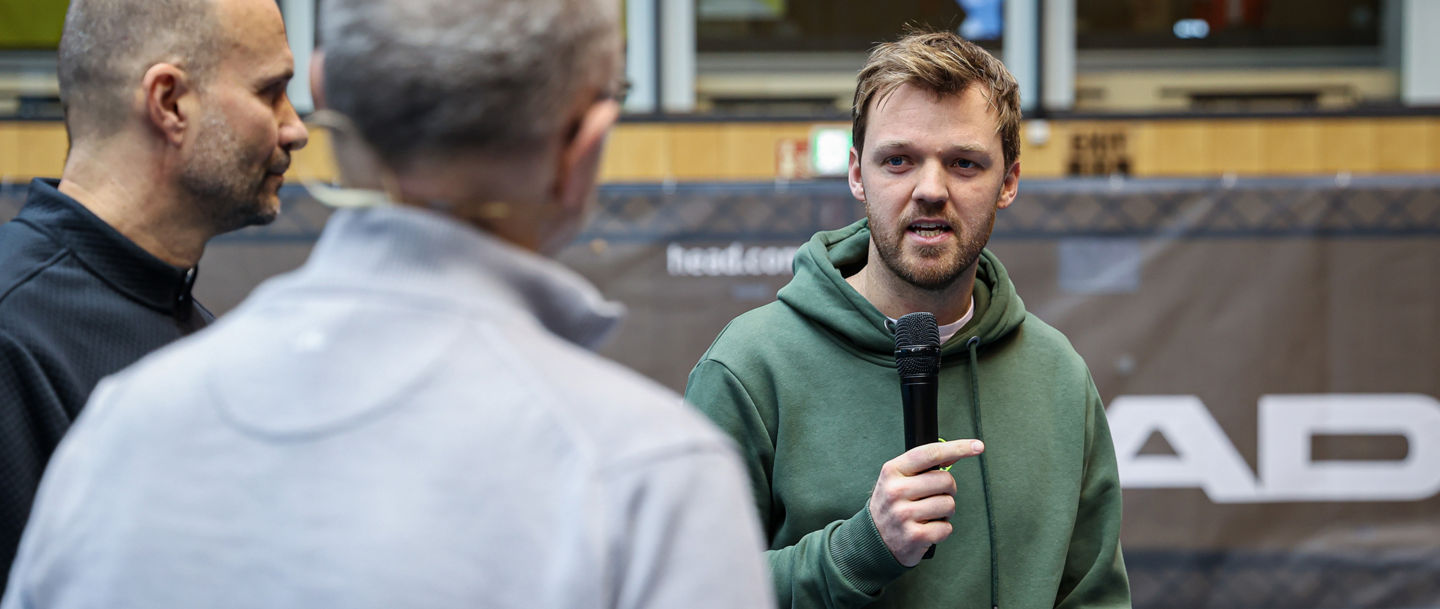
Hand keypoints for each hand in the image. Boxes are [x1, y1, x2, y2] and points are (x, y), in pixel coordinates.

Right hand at [867, 439, 984, 566]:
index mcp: (892, 471)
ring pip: (949, 504)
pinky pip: (946, 528)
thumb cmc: (892, 505)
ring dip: (945, 511)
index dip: (957, 447)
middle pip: (946, 480)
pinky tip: (927, 528)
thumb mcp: (897, 478)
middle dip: (948, 489)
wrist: (874, 539)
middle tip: (935, 496)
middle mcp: (896, 491)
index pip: (930, 453)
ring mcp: (904, 514)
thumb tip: (954, 454)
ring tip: (929, 514)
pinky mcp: (914, 536)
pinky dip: (942, 529)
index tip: (977, 446)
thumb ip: (922, 466)